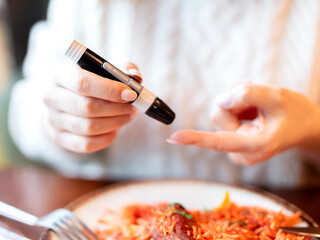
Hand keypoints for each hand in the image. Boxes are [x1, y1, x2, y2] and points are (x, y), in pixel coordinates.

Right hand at [43, 60, 142, 152]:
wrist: (66, 102)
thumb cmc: (90, 83)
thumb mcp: (103, 70)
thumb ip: (121, 70)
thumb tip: (135, 77)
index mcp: (60, 73)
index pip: (82, 82)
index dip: (109, 89)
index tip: (130, 94)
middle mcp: (51, 96)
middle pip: (87, 107)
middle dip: (116, 109)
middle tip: (133, 107)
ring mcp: (53, 120)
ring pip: (89, 127)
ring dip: (116, 123)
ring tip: (128, 115)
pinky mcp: (60, 138)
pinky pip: (87, 144)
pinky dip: (107, 137)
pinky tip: (116, 128)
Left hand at [167, 83, 319, 164]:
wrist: (305, 127)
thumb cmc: (295, 113)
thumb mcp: (277, 97)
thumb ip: (247, 95)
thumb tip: (220, 101)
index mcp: (255, 145)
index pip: (219, 141)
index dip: (195, 138)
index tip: (172, 138)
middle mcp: (241, 152)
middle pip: (218, 115)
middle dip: (234, 98)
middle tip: (256, 91)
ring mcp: (235, 147)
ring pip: (220, 113)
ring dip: (237, 100)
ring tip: (258, 101)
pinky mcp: (232, 139)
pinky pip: (224, 115)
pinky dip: (237, 105)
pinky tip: (253, 106)